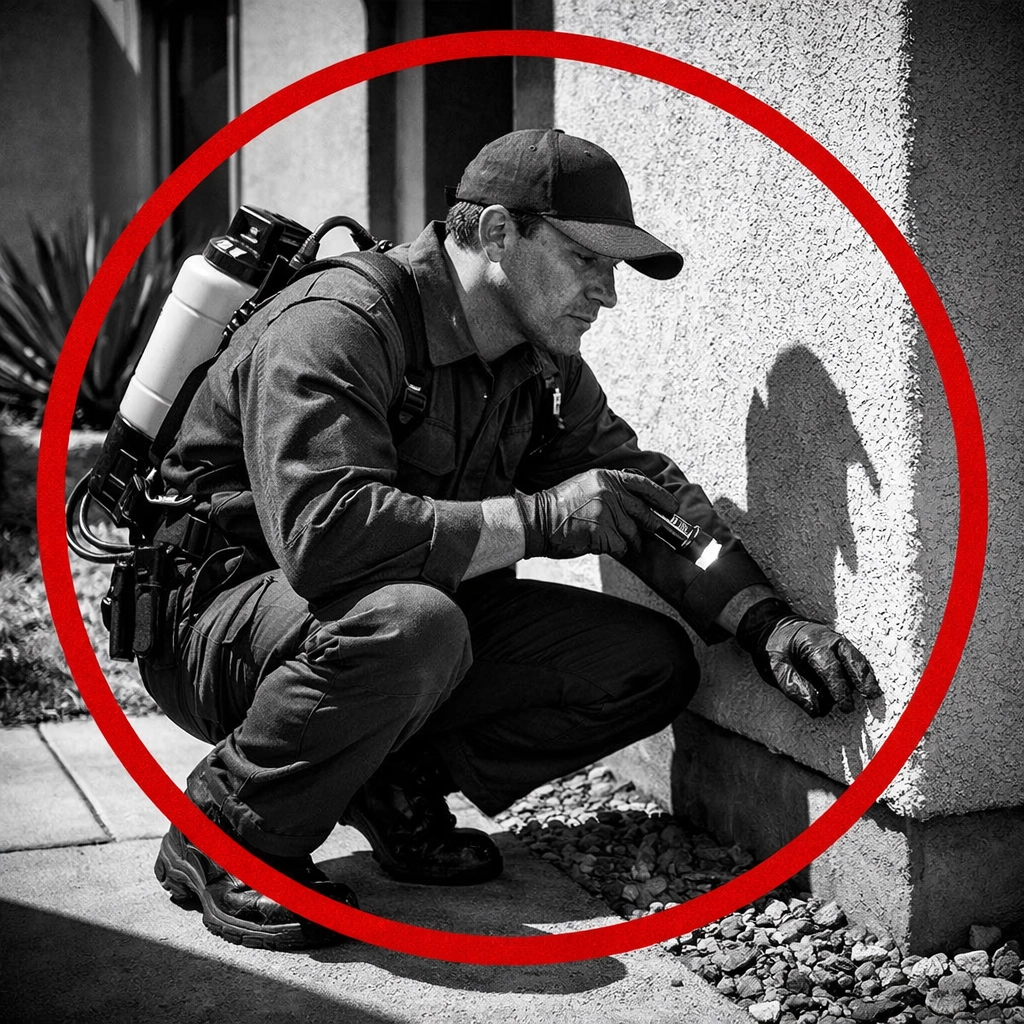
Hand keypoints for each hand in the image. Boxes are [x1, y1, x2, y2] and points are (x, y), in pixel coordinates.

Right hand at [514, 469, 677, 559]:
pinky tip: (598, 545)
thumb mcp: (586, 486)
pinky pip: (619, 546)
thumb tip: (635, 508)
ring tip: (615, 542)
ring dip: (627, 542)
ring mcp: (606, 511)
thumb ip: (610, 491)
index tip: (672, 507)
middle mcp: (609, 491)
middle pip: (643, 512)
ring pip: (631, 533)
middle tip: (652, 533)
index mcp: (606, 478)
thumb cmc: (559, 508)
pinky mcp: (601, 531)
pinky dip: (613, 550)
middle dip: (651, 526)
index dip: (661, 497)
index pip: (643, 485)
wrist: (537, 520)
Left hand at [736, 599, 880, 716]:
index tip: (845, 706)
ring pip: (856, 657)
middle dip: (862, 678)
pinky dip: (860, 670)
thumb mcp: (774, 666)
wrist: (771, 625)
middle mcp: (828, 638)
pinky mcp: (837, 645)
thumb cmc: (773, 647)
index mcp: (812, 642)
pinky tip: (864, 684)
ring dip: (864, 675)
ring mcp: (835, 640)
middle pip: (852, 658)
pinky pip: (853, 657)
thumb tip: (815, 707)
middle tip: (871, 696)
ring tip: (872, 693)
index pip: (830, 668)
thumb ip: (793, 686)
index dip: (840, 689)